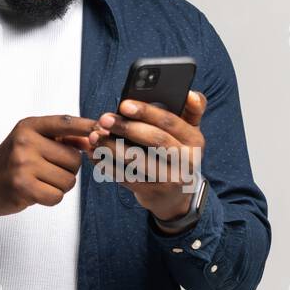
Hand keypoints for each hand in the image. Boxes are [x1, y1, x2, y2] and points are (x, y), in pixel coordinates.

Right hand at [0, 113, 98, 237]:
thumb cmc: (14, 163)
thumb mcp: (33, 142)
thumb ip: (62, 139)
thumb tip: (96, 137)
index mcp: (29, 126)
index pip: (65, 123)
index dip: (87, 127)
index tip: (102, 130)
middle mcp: (25, 142)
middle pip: (74, 158)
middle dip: (69, 169)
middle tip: (49, 170)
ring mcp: (23, 165)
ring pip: (69, 179)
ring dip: (61, 185)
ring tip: (42, 181)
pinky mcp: (24, 187)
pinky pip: (58, 196)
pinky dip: (52, 198)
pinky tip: (38, 192)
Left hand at [88, 90, 206, 220]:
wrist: (176, 196)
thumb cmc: (178, 155)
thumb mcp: (190, 132)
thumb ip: (192, 110)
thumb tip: (190, 94)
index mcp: (194, 140)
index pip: (170, 122)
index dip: (147, 112)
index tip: (124, 104)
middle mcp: (186, 161)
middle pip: (155, 140)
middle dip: (126, 127)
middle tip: (104, 119)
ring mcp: (170, 180)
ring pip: (137, 160)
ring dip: (112, 147)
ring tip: (95, 136)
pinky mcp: (152, 193)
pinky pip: (126, 177)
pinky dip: (107, 165)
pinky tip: (94, 153)